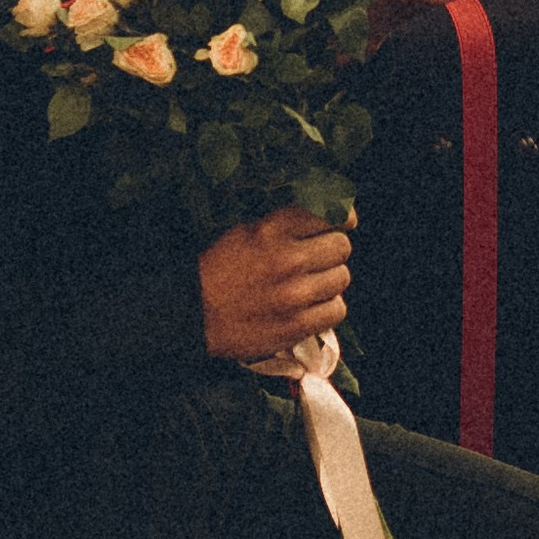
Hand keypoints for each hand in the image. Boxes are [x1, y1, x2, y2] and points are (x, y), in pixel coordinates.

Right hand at [200, 201, 353, 361]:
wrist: (193, 315)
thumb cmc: (217, 271)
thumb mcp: (245, 233)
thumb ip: (283, 225)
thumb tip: (324, 218)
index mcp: (271, 231)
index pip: (327, 213)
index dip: (341, 217)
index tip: (345, 222)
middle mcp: (287, 259)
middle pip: (341, 247)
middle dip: (333, 251)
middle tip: (319, 260)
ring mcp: (294, 294)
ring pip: (342, 278)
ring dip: (330, 281)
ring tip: (312, 286)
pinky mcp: (297, 325)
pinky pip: (337, 310)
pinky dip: (328, 308)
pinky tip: (312, 307)